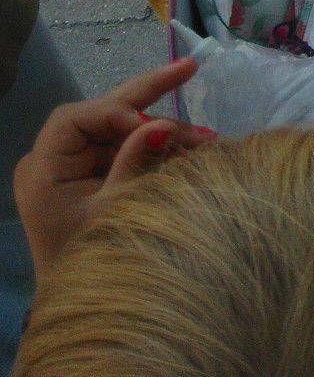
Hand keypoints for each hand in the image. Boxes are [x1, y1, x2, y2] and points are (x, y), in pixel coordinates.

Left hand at [13, 58, 210, 282]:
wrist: (86, 309)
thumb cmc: (91, 263)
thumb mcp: (115, 213)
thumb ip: (134, 165)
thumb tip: (160, 125)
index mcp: (43, 169)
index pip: (75, 118)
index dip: (115, 112)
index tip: (155, 127)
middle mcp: (54, 161)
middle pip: (99, 113)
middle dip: (146, 92)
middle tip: (190, 68)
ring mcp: (75, 168)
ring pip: (119, 130)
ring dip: (162, 128)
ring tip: (208, 135)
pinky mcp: (94, 177)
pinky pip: (126, 150)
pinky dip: (158, 148)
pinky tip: (193, 147)